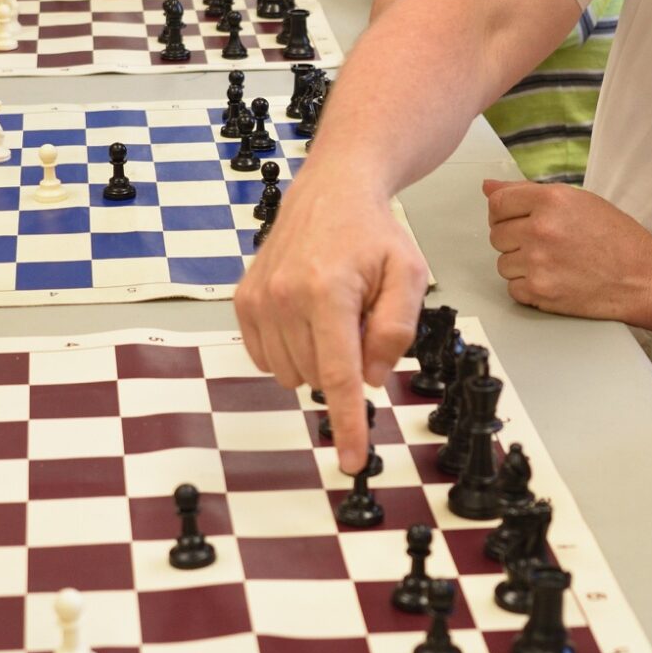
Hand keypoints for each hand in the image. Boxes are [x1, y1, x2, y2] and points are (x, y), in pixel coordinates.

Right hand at [233, 169, 427, 472]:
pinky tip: (307, 317)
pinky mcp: (242, 302)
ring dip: (317, 358)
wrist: (330, 191)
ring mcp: (258, 300)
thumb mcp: (409, 275)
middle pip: (318, 377)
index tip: (353, 461)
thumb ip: (396, 330)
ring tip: (333, 312)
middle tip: (359, 319)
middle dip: (345, 364)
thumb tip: (372, 378)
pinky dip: (292, 351)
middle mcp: (284, 297)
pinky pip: (268, 360)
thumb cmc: (373, 233)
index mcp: (328, 290)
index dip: (348, 424)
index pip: (338, 375)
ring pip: (292, 374)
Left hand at [485, 180, 651, 322]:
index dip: (503, 213)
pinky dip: (528, 288)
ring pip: (502, 263)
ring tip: (553, 262)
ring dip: (521, 265)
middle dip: (515, 240)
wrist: (642, 277)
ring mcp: (538, 262)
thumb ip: (529, 192)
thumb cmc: (617, 239)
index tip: (515, 220)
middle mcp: (541, 229)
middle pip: (496, 235)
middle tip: (546, 244)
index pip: (497, 203)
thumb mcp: (578, 201)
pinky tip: (553, 279)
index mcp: (551, 200)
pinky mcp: (540, 291)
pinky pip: (512, 288)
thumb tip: (488, 187)